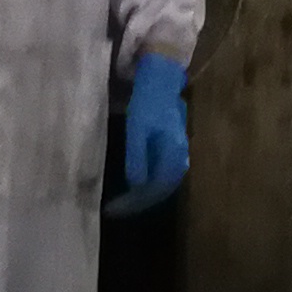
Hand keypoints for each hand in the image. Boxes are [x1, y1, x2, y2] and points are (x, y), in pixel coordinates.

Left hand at [104, 54, 187, 218]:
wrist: (162, 81)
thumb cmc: (147, 102)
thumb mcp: (137, 129)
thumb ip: (137, 157)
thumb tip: (136, 186)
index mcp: (172, 156)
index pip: (153, 190)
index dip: (133, 203)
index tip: (111, 210)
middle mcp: (180, 160)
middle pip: (160, 191)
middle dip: (137, 203)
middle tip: (114, 210)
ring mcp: (180, 155)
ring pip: (163, 185)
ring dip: (143, 197)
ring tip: (124, 203)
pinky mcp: (174, 150)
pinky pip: (163, 176)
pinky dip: (149, 185)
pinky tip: (136, 186)